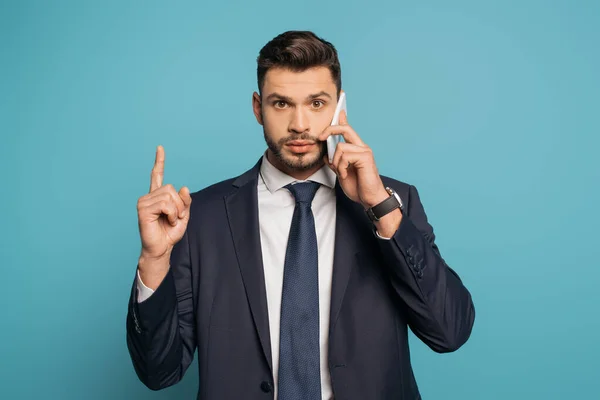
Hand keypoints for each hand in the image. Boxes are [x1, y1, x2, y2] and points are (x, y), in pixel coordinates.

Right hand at [136, 146, 191, 283]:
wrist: (161, 249)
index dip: (159, 161)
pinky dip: (171, 214)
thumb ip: (185, 202)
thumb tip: (183, 188)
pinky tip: (167, 221)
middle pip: (171, 188)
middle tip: (175, 217)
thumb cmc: (169, 233)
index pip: (157, 175)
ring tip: (170, 220)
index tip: (160, 147)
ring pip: (169, 196)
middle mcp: (149, 196)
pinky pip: (165, 204)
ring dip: (176, 211)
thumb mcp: (183, 215)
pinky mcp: (143, 209)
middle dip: (180, 204)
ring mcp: (144, 202)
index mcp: (157, 196)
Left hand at [319, 110, 388, 208]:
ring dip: (336, 162)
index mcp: (357, 150)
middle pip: (345, 129)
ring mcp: (364, 151)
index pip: (349, 131)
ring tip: (341, 172)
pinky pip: (345, 156)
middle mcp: (362, 147)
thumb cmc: (359, 187)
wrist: (370, 199)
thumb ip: (335, 162)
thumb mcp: (342, 173)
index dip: (343, 120)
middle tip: (321, 137)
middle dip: (331, 129)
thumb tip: (325, 155)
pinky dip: (341, 167)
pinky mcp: (365, 157)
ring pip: (340, 147)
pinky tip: (346, 175)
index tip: (339, 111)